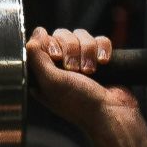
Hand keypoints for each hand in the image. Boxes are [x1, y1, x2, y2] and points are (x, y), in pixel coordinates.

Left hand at [25, 27, 145, 142]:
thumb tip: (34, 35)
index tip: (57, 57)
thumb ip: (36, 58)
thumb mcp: (51, 83)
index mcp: (44, 72)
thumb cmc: (79, 103)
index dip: (51, 44)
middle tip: (75, 69)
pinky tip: (103, 63)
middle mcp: (60, 66)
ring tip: (91, 72)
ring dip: (88, 52)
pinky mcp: (100, 58)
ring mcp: (81, 60)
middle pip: (62, 35)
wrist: (111, 112)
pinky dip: (102, 49)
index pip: (42, 41)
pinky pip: (100, 39)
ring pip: (82, 35)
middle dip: (72, 50)